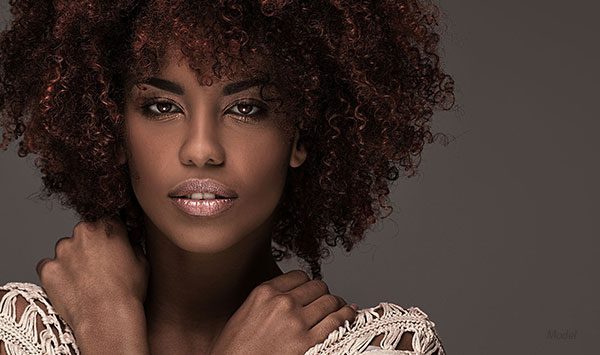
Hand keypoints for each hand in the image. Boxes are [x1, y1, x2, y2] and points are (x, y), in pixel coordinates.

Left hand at [36, 217, 149, 353]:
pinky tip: (70, 287)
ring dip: (72, 259)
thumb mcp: (142, 262)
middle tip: (99, 267)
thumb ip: (131, 245)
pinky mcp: (47, 268)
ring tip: (84, 281)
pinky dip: (57, 274)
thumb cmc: (128, 291)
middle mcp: (82, 232)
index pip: (107, 220)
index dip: (110, 234)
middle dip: (89, 246)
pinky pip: (49, 266)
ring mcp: (62, 250)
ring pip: (66, 249)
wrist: (106, 317)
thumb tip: (127, 242)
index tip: (112, 246)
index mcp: (108, 226)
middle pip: (84, 233)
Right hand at [209, 269, 357, 354]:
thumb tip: (290, 296)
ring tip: (340, 307)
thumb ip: (267, 300)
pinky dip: (347, 315)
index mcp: (265, 292)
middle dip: (323, 293)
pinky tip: (350, 313)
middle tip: (325, 301)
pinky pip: (336, 321)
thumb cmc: (235, 348)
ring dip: (337, 304)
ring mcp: (296, 322)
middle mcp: (282, 303)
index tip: (310, 291)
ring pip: (329, 301)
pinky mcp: (308, 343)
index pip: (299, 276)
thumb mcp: (245, 313)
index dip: (308, 284)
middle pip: (317, 286)